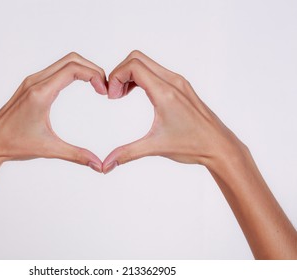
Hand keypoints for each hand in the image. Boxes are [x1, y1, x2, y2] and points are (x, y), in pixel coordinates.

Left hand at [0, 52, 105, 171]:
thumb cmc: (15, 144)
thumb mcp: (49, 150)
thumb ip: (77, 155)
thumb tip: (99, 166)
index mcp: (41, 93)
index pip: (73, 69)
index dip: (94, 75)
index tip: (104, 91)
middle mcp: (36, 82)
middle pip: (71, 60)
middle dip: (92, 69)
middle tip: (104, 87)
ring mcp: (32, 82)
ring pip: (64, 62)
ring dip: (83, 69)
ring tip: (96, 86)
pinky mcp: (30, 85)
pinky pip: (56, 69)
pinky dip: (72, 72)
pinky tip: (80, 85)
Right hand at [103, 50, 243, 172]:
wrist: (220, 146)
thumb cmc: (192, 145)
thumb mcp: (155, 148)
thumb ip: (127, 154)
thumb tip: (106, 166)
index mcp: (165, 92)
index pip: (134, 66)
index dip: (116, 77)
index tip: (111, 97)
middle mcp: (172, 81)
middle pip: (137, 58)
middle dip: (119, 73)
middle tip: (114, 95)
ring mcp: (178, 82)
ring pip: (146, 63)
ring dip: (129, 75)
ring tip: (122, 96)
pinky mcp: (181, 87)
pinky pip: (155, 71)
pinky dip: (140, 77)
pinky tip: (136, 94)